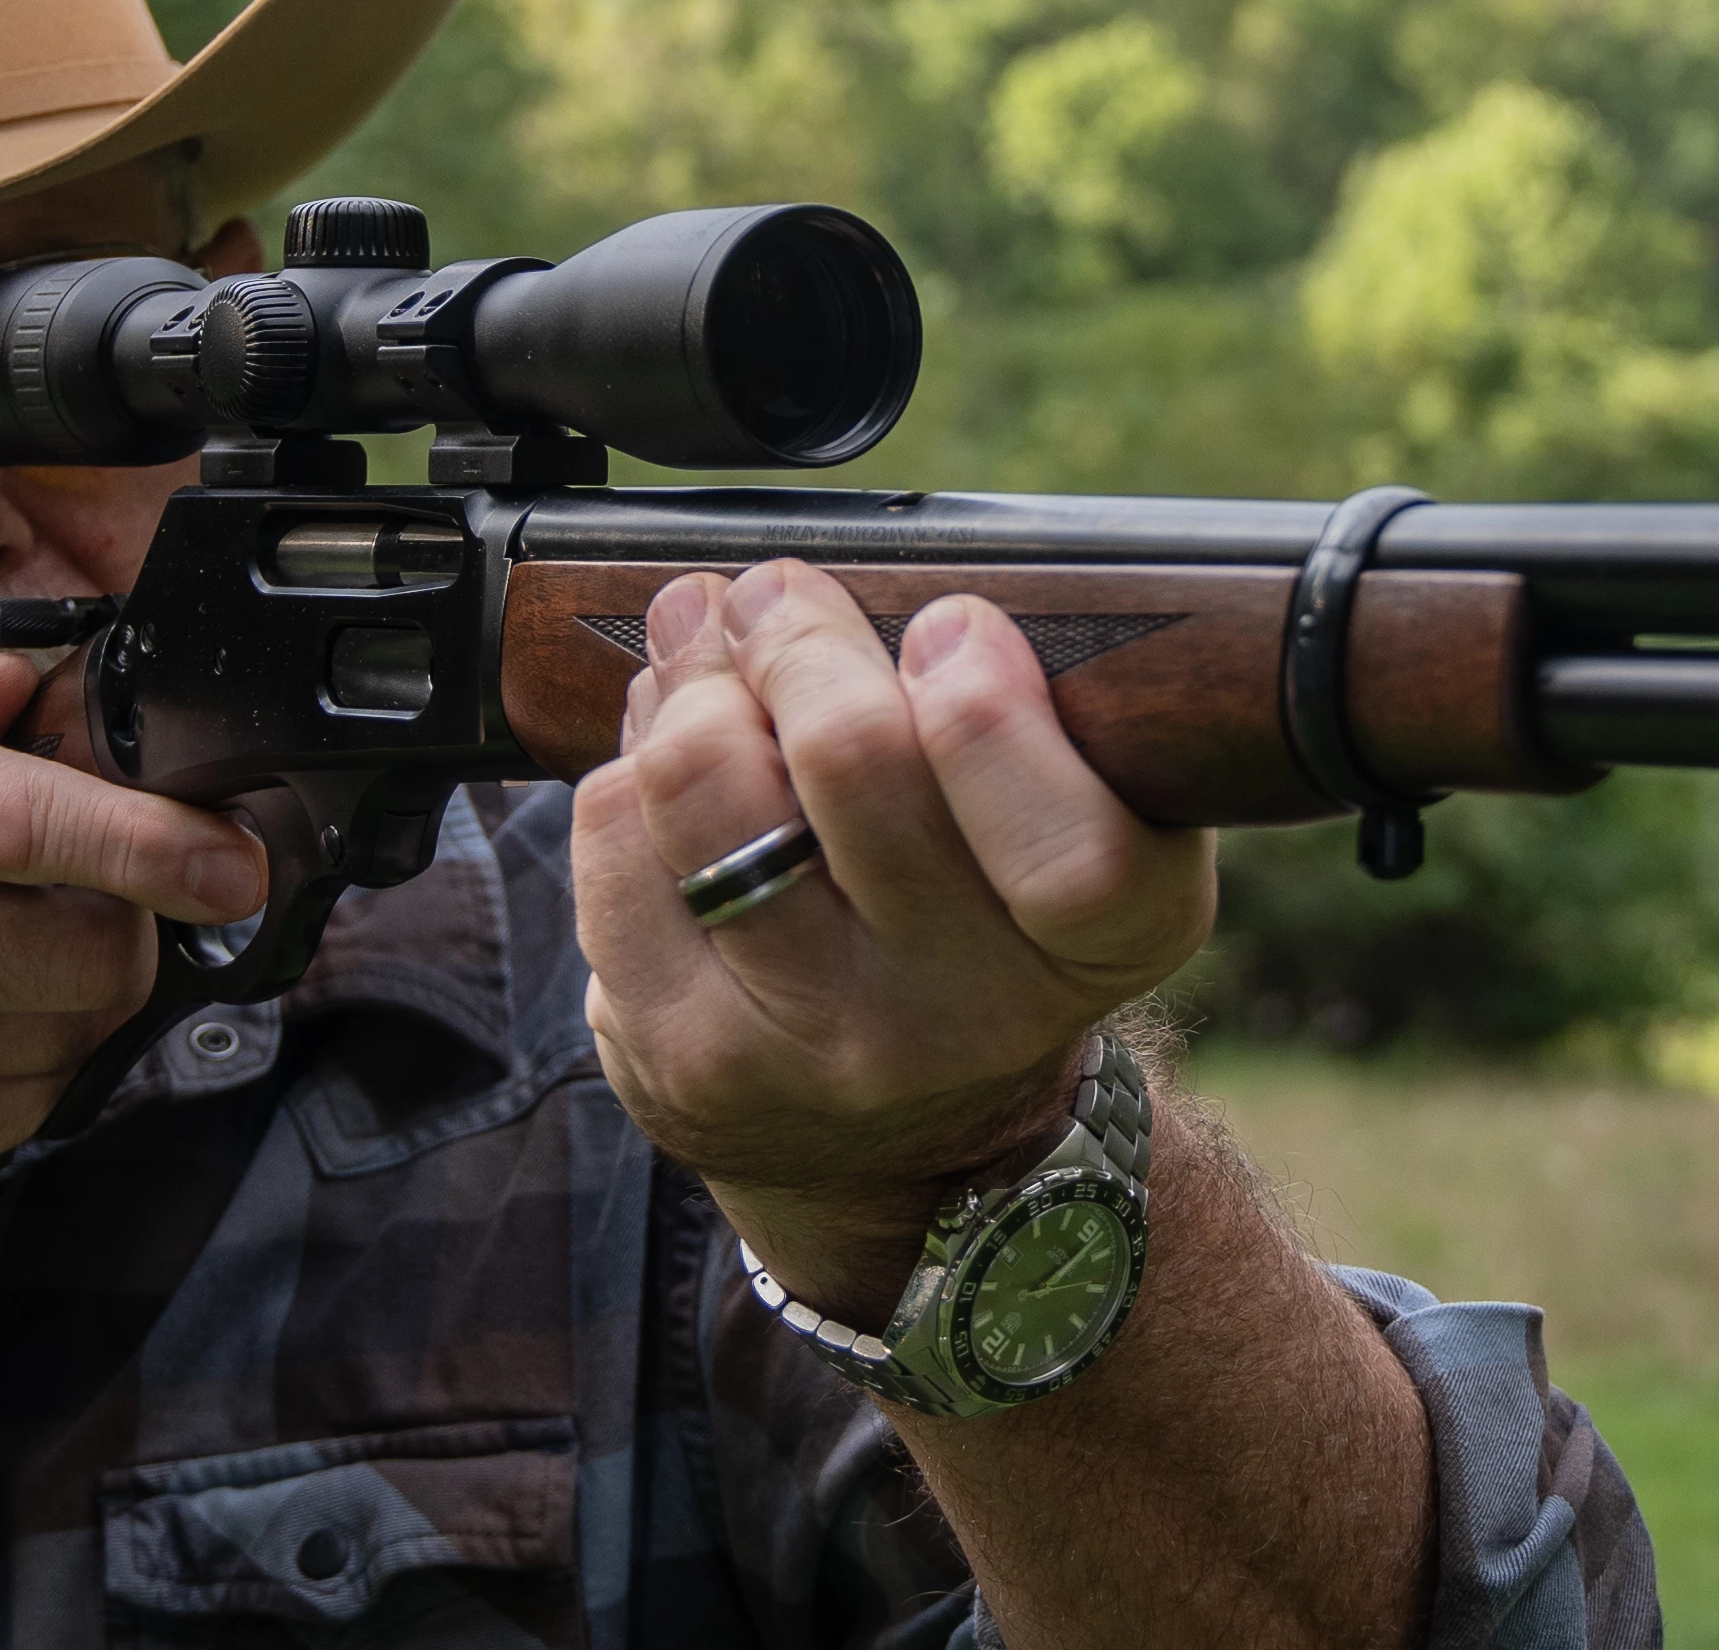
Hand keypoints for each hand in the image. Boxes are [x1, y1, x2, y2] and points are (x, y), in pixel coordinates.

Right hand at [0, 641, 267, 1230]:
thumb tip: (31, 684)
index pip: (13, 820)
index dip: (146, 841)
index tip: (229, 860)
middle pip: (82, 943)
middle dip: (123, 915)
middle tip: (81, 889)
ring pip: (76, 1024)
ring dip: (78, 987)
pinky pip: (38, 1094)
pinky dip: (33, 1054)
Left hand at [571, 563, 1215, 1317]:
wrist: (896, 1139)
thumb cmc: (977, 914)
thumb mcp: (1063, 824)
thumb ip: (1015, 703)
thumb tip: (834, 579)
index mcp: (1102, 942)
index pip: (1068, 852)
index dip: (993, 718)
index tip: (948, 629)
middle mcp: (967, 1013)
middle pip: (855, 759)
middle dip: (798, 633)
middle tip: (779, 597)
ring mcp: (817, 1044)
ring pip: (706, 779)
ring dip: (694, 681)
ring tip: (706, 650)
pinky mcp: (685, 1056)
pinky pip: (616, 834)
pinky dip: (629, 767)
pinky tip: (662, 764)